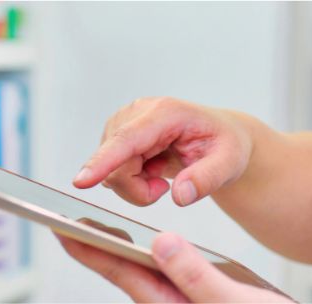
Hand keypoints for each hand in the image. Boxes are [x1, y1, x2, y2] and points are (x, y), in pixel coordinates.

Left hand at [56, 231, 291, 302]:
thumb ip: (195, 276)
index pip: (117, 270)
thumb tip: (161, 244)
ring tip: (97, 228)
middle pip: (121, 270)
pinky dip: (149, 257)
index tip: (59, 227)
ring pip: (139, 273)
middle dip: (94, 244)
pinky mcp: (192, 301)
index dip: (85, 246)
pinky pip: (162, 275)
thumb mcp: (232, 302)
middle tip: (65, 220)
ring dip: (118, 251)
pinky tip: (149, 248)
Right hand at [73, 97, 253, 205]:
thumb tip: (180, 196)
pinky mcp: (116, 135)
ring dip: (135, 186)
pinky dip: (131, 181)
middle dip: (138, 189)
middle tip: (166, 189)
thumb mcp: (230, 163)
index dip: (103, 162)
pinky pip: (111, 172)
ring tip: (162, 175)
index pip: (127, 140)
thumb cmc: (224, 144)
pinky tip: (150, 170)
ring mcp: (122, 123)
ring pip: (111, 171)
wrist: (217, 137)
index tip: (81, 181)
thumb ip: (207, 179)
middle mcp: (137, 113)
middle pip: (116, 165)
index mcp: (165, 113)